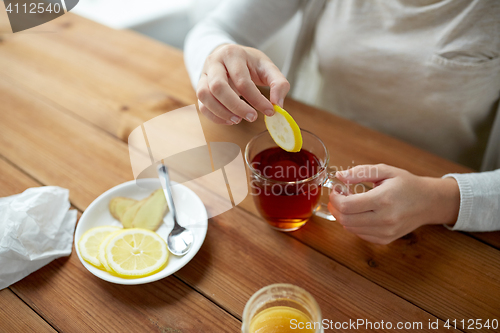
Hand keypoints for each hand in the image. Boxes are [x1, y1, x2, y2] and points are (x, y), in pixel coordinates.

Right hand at [197, 44, 289, 124]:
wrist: (229, 56)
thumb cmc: (249, 63)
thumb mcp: (267, 67)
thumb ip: (278, 83)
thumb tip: (278, 105)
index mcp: (232, 54)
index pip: (242, 81)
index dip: (256, 99)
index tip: (270, 111)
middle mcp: (214, 63)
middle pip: (218, 87)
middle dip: (236, 107)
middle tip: (252, 117)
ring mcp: (203, 75)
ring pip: (204, 96)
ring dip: (222, 112)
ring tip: (238, 120)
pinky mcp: (200, 88)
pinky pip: (201, 105)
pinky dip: (214, 117)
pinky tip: (230, 120)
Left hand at [328, 164, 459, 243]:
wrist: (429, 202)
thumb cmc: (406, 184)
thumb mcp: (385, 170)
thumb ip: (361, 172)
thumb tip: (340, 176)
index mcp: (383, 199)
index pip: (347, 206)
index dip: (335, 198)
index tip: (337, 189)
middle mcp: (385, 219)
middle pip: (345, 219)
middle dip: (335, 207)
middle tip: (338, 196)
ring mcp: (386, 232)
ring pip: (350, 228)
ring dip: (343, 216)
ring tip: (349, 203)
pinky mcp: (385, 239)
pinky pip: (360, 234)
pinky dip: (354, 224)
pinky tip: (359, 213)